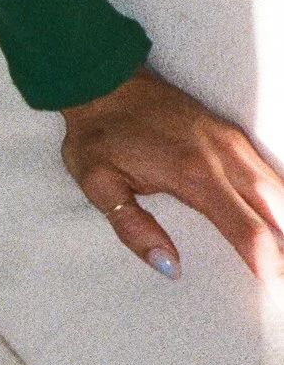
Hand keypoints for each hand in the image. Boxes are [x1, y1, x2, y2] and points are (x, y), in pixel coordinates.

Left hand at [62, 66, 283, 284]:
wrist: (103, 82)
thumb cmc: (99, 135)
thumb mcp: (99, 185)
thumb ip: (134, 229)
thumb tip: (169, 266)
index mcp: (192, 173)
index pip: (243, 225)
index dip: (264, 258)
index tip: (274, 282)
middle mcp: (221, 155)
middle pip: (273, 207)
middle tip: (283, 277)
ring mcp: (229, 140)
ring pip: (277, 186)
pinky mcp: (230, 132)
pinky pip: (267, 168)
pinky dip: (280, 196)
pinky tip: (280, 215)